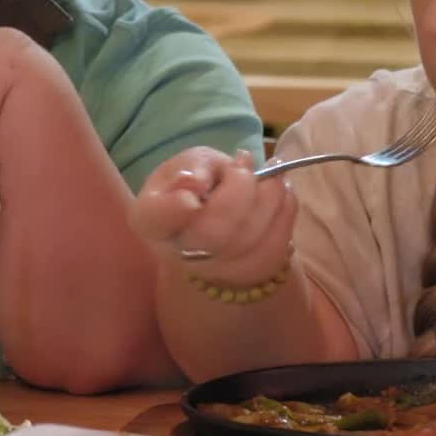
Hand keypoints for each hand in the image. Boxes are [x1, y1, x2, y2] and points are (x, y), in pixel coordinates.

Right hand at [131, 147, 295, 285]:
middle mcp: (177, 252)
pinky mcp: (250, 273)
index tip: (198, 187)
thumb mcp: (189, 163)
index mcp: (151, 219)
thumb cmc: (196, 183)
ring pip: (251, 238)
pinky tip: (281, 191)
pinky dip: (285, 210)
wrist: (217, 217)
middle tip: (243, 166)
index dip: (177, 207)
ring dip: (269, 195)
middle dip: (239, 189)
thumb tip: (195, 182)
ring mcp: (214, 270)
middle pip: (214, 232)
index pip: (157, 220)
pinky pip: (277, 244)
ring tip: (269, 173)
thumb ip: (192, 165)